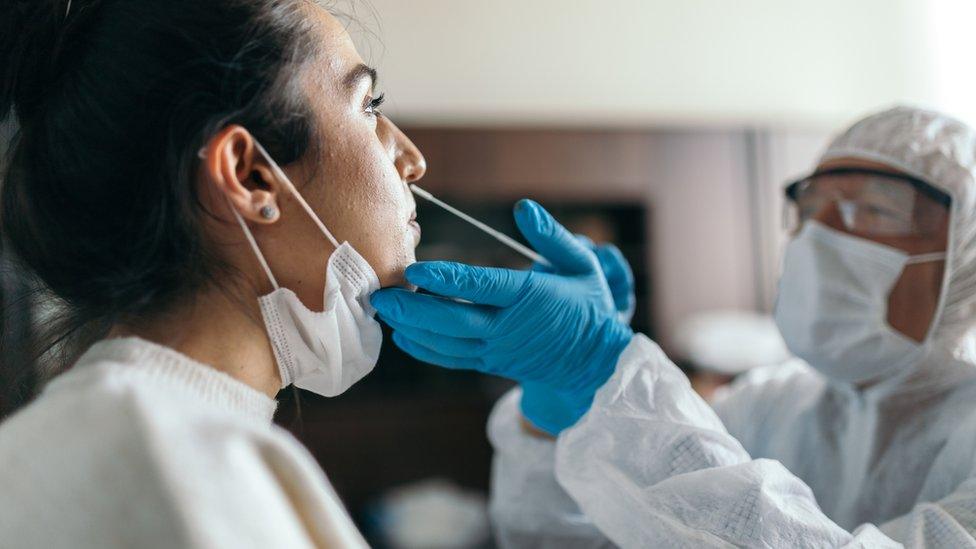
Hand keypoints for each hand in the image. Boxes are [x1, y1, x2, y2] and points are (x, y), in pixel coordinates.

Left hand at [371, 199, 632, 433]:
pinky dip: (425, 349)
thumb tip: (523, 207)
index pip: (482, 286)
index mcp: (529, 297)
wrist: (594, 363)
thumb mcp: (582, 264)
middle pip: (453, 320)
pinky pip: (452, 359)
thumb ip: (551, 236)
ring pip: (447, 342)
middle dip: (414, 309)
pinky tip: (404, 335)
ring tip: (384, 311)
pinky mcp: (490, 363)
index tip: (415, 270)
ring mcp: (496, 350)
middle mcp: (508, 326)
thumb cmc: (587, 305)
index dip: (446, 279)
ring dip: (413, 327)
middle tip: (380, 296)